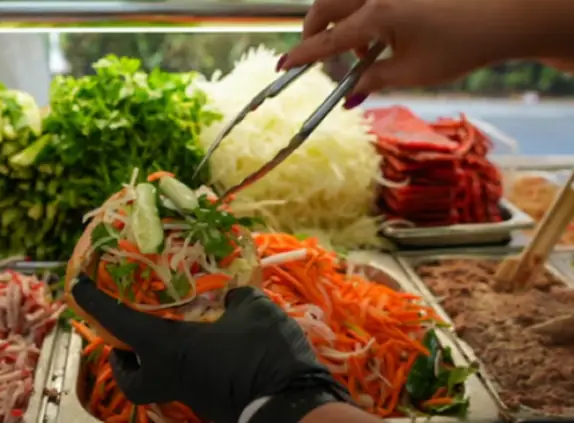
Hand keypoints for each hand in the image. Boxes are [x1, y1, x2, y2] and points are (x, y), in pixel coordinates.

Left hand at [71, 275, 350, 422]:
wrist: (293, 407)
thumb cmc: (264, 354)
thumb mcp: (253, 311)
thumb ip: (236, 299)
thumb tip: (231, 297)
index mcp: (168, 349)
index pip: (119, 323)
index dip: (94, 303)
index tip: (77, 286)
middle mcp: (170, 378)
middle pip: (129, 378)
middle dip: (123, 358)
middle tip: (130, 336)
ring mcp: (190, 396)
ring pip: (159, 382)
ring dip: (159, 361)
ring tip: (175, 335)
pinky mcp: (210, 404)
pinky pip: (188, 383)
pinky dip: (189, 366)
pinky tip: (211, 348)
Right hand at [282, 0, 536, 98]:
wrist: (506, 15)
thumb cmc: (461, 46)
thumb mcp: (413, 72)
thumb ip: (373, 81)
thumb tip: (348, 98)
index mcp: (377, 15)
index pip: (327, 39)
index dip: (301, 56)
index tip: (281, 66)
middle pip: (324, 7)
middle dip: (313, 32)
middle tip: (315, 54)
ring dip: (338, 21)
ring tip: (361, 52)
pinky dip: (359, 13)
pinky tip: (380, 33)